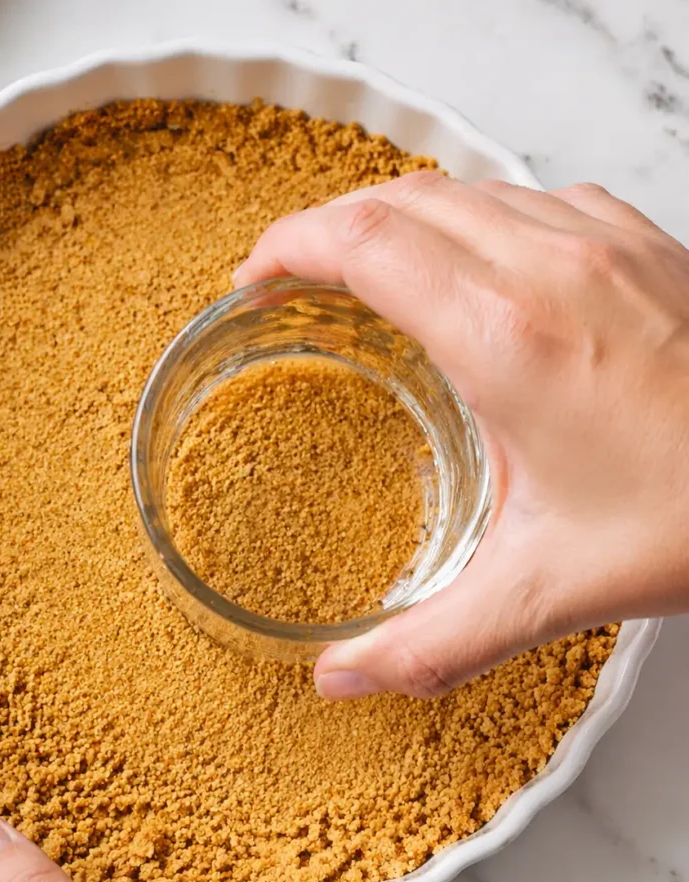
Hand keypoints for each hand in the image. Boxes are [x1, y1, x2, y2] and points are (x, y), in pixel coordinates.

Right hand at [235, 172, 688, 698]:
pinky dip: (466, 217)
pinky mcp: (640, 243)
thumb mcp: (550, 592)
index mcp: (508, 338)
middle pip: (398, 198)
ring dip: (392, 218)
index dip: (289, 245)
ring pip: (461, 188)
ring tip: (357, 269)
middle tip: (287, 276)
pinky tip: (465, 264)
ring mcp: (601, 242)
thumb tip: (340, 680)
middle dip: (324, 228)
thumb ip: (432, 641)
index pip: (364, 242)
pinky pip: (524, 197)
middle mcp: (550, 266)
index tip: (253, 276)